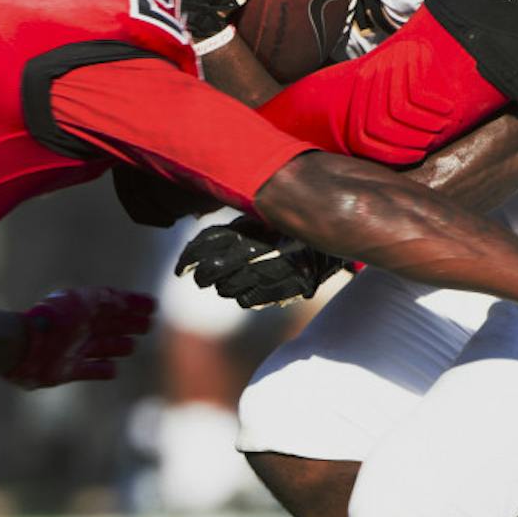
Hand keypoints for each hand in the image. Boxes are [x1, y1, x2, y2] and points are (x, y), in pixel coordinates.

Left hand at [5, 287, 155, 388]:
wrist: (23, 346)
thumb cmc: (53, 320)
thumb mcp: (84, 301)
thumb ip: (106, 299)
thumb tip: (125, 301)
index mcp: (84, 308)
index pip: (113, 303)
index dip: (133, 303)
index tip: (152, 306)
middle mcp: (80, 328)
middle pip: (110, 325)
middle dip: (129, 324)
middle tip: (148, 325)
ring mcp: (74, 349)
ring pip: (103, 346)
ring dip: (118, 346)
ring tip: (131, 346)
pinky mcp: (67, 371)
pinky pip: (90, 370)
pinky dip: (102, 369)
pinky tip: (113, 368)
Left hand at [176, 217, 350, 307]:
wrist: (337, 226)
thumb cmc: (289, 222)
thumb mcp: (262, 217)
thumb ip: (236, 228)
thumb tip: (201, 246)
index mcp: (248, 230)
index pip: (208, 244)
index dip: (189, 258)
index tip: (180, 269)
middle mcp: (258, 252)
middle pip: (215, 271)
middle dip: (203, 276)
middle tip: (199, 277)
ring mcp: (274, 272)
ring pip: (231, 289)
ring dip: (223, 288)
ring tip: (223, 284)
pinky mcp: (288, 287)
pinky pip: (253, 300)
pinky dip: (244, 297)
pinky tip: (243, 292)